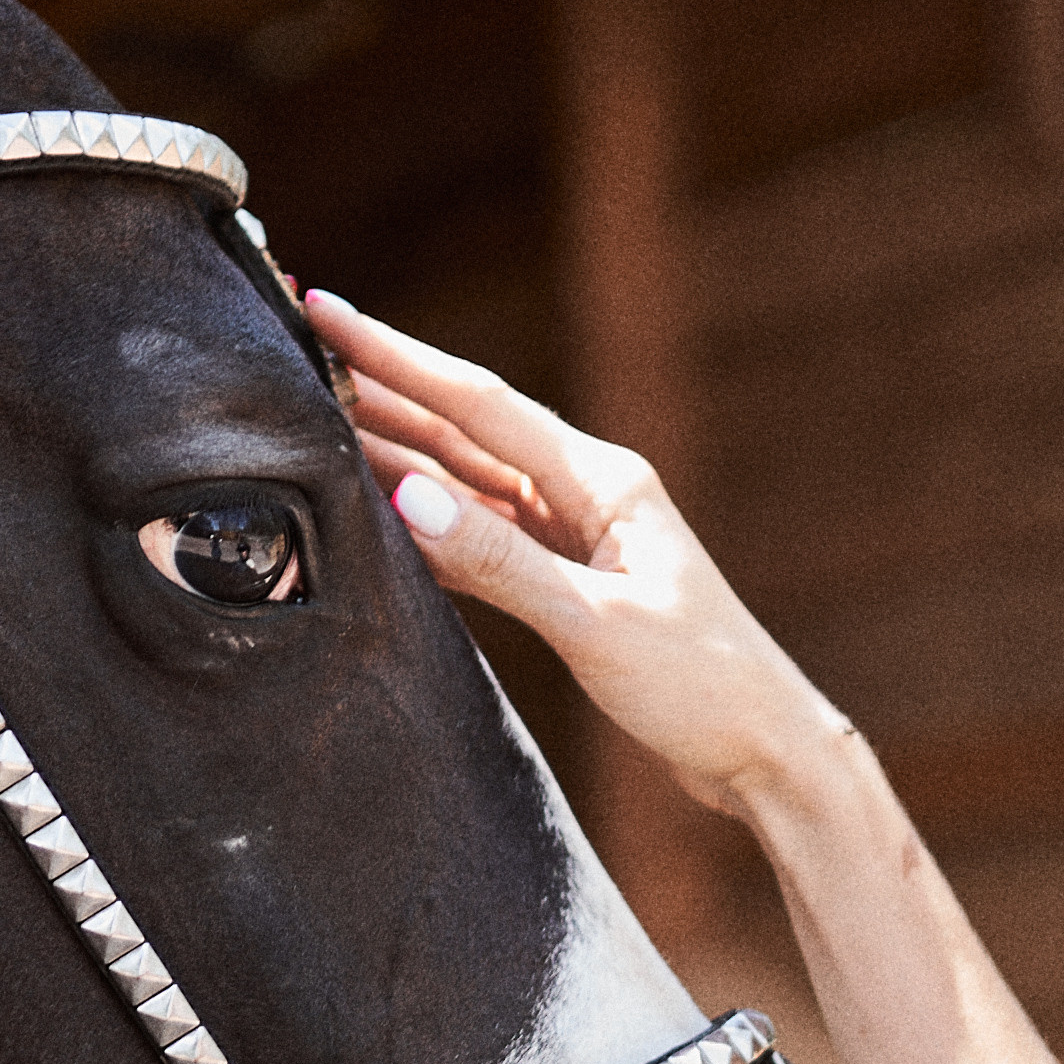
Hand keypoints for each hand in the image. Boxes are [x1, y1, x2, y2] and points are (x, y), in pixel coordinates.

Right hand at [307, 290, 851, 824]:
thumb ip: (499, 562)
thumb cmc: (701, 685)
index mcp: (601, 482)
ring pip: (467, 483)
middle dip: (384, 389)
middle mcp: (585, 496)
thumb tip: (407, 495)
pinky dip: (427, 523)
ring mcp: (576, 539)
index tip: (326, 313)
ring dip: (396, 450)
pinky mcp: (568, 586)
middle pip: (465, 431)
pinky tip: (380, 509)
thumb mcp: (595, 623)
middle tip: (300, 353)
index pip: (477, 404)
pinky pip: (481, 539)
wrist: (763, 750)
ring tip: (319, 418)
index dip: (395, 359)